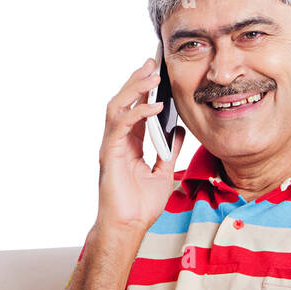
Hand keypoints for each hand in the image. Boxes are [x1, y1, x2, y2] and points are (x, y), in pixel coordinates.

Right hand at [97, 58, 185, 232]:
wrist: (128, 227)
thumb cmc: (140, 205)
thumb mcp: (163, 172)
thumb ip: (170, 151)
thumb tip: (180, 131)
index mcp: (129, 144)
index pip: (135, 109)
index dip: (143, 89)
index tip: (156, 71)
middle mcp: (117, 141)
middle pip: (123, 101)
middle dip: (136, 80)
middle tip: (152, 62)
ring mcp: (112, 146)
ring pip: (117, 107)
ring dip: (134, 89)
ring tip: (150, 75)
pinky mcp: (111, 154)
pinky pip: (122, 126)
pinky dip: (138, 113)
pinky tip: (154, 107)